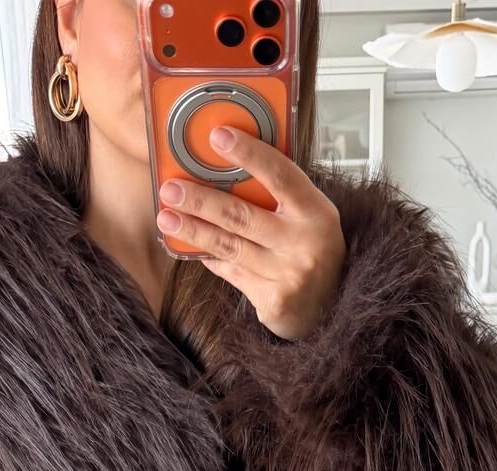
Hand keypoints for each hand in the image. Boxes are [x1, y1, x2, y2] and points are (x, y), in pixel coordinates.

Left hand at [156, 125, 346, 340]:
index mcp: (315, 212)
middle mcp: (303, 243)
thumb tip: (228, 164)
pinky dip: (210, 257)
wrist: (330, 306)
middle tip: (171, 189)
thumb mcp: (309, 214)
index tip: (218, 137)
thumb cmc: (313, 248)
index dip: (249, 154)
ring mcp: (288, 275)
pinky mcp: (272, 300)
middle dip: (201, 201)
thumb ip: (278, 192)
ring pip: (230, 247)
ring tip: (167, 217)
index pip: (280, 175)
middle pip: (242, 216)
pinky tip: (190, 245)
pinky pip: (232, 273)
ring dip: (194, 230)